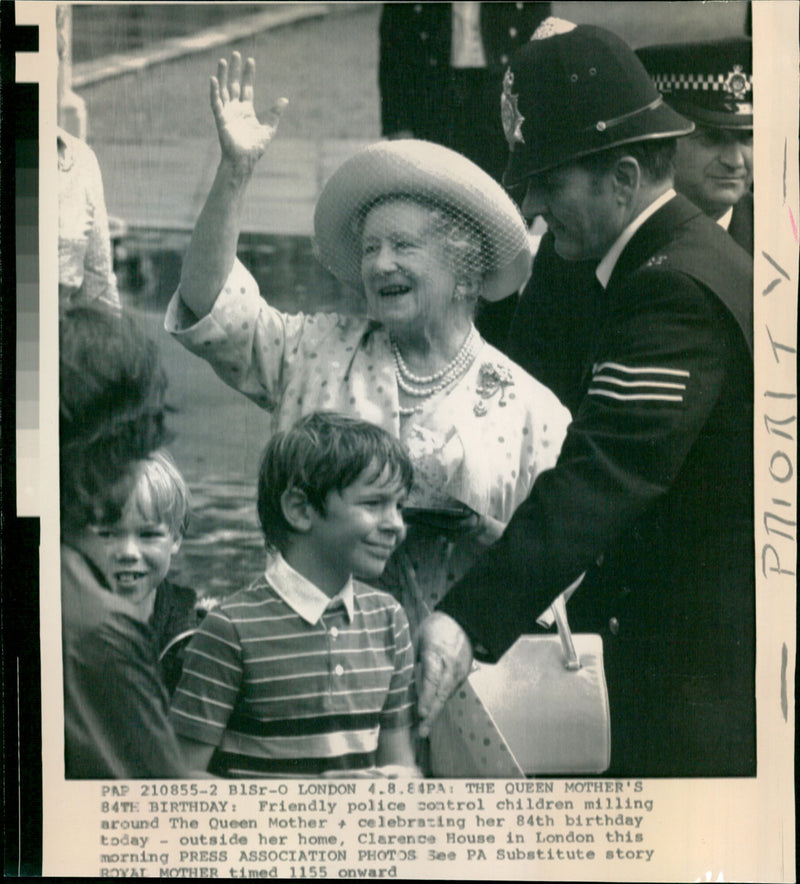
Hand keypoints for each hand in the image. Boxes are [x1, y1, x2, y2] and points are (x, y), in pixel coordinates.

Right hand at [210, 52, 287, 174]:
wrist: (245, 160)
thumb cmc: (255, 147)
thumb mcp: (269, 128)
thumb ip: (275, 113)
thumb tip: (285, 99)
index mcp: (246, 110)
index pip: (246, 87)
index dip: (248, 74)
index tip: (250, 60)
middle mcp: (235, 108)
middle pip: (234, 85)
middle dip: (234, 70)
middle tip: (236, 54)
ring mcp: (227, 112)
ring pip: (223, 90)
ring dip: (222, 76)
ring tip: (223, 61)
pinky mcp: (221, 118)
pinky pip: (216, 102)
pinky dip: (214, 91)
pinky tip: (214, 79)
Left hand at [416, 611, 473, 737]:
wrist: (463, 622)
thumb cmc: (436, 628)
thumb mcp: (418, 637)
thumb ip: (410, 657)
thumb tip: (396, 675)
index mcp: (437, 656)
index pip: (431, 680)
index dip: (426, 698)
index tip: (420, 713)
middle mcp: (451, 668)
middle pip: (441, 695)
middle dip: (431, 714)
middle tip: (421, 732)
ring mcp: (459, 673)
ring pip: (446, 696)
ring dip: (435, 711)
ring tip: (423, 727)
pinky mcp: (462, 676)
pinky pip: (450, 691)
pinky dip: (440, 701)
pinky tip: (431, 710)